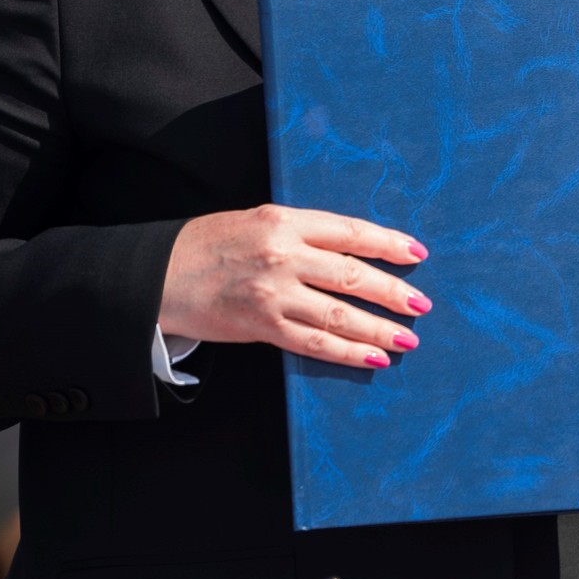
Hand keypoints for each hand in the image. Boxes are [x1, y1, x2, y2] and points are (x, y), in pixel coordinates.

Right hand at [158, 205, 429, 368]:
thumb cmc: (210, 244)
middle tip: (422, 306)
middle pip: (353, 275)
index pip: (351, 232)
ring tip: (406, 339)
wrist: (156, 275)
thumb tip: (356, 250)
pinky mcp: (261, 326)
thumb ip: (303, 232)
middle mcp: (283, 255)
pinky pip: (314, 343)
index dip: (389, 243)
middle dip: (394, 292)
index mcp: (285, 221)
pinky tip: (373, 358)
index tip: (417, 253)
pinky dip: (347, 353)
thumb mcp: (258, 221)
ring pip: (339, 314)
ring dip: (378, 329)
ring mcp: (273, 293)